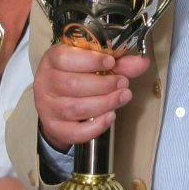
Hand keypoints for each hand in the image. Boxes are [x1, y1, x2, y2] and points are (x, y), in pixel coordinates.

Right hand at [32, 42, 147, 151]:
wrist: (57, 101)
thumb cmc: (76, 74)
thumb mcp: (93, 62)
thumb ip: (118, 61)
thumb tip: (142, 62)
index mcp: (52, 59)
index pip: (65, 58)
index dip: (90, 60)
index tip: (110, 62)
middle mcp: (45, 83)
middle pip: (73, 84)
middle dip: (104, 84)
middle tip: (123, 82)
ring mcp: (48, 107)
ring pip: (76, 108)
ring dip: (105, 103)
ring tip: (123, 96)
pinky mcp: (55, 128)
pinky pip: (75, 132)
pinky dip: (96, 126)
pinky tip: (111, 116)